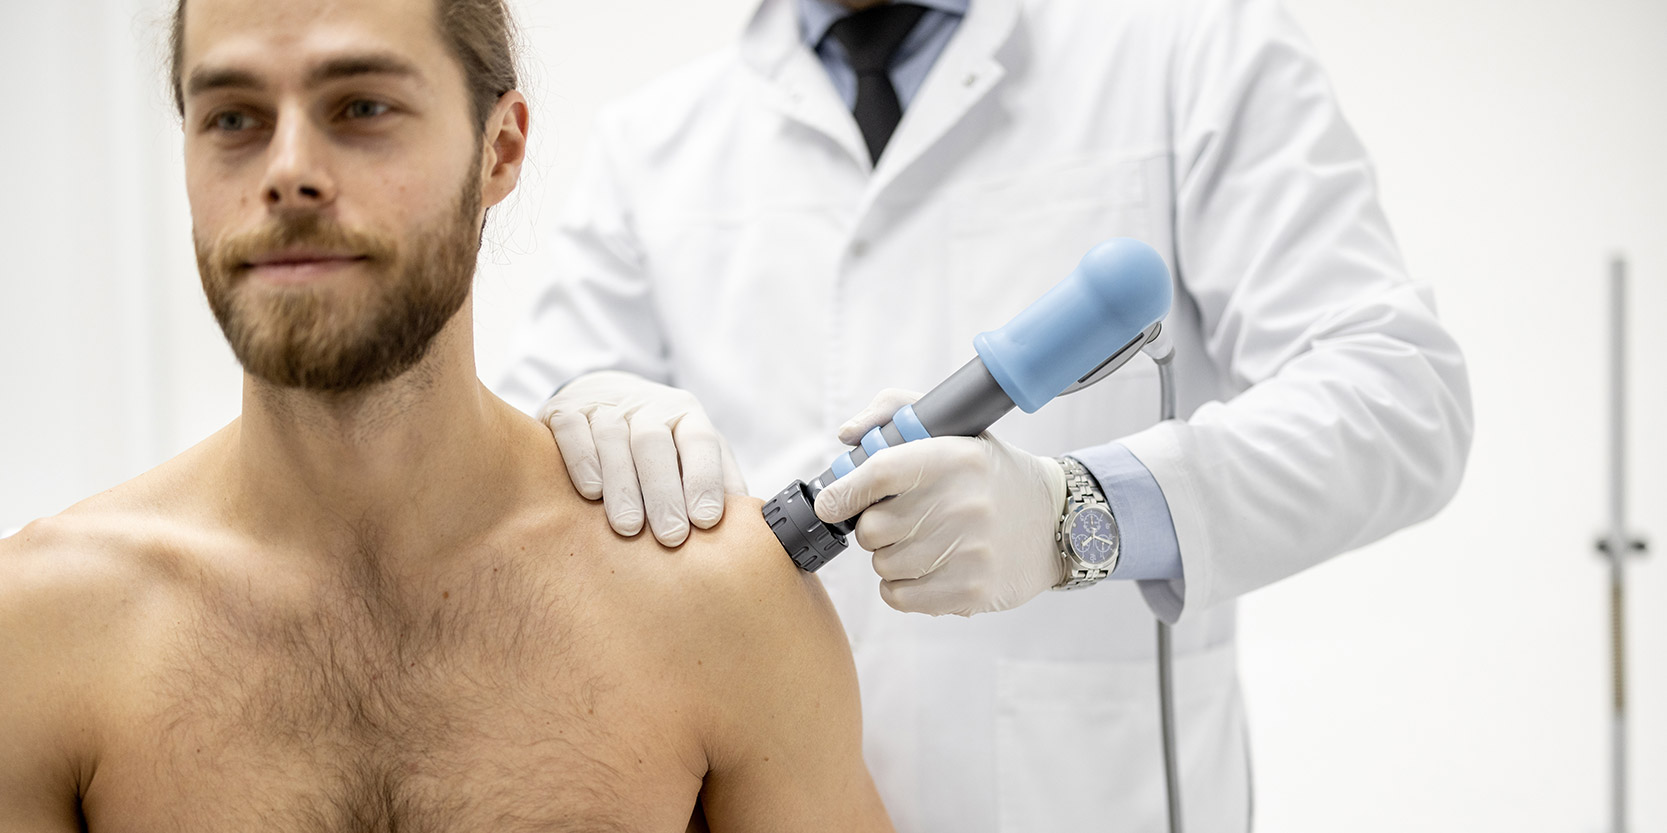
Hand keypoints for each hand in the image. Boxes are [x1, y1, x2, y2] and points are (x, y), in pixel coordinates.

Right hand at [538, 371, 747, 545]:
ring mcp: (604, 405)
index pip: (700, 442)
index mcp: (686, 415)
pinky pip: (573, 429)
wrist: (605, 395)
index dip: (704, 480)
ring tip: (629, 528)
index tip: (707, 521)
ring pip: (613, 438)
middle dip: (664, 491)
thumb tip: (749, 527)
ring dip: (622, 485)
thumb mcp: (695, 454)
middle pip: (655, 443)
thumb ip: (720, 482)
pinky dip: (581, 459)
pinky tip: (591, 492)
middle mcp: (647, 405)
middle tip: (671, 536)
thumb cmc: (661, 443)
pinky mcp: (566, 409)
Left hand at [813, 389, 1067, 615]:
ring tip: (923, 542)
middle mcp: (963, 504)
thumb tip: (846, 437)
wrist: (1056, 521)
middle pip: (873, 528)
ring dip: (890, 557)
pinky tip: (926, 569)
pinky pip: (899, 597)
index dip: (844, 491)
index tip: (832, 502)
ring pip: (882, 565)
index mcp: (955, 457)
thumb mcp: (954, 429)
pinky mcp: (971, 592)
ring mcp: (969, 552)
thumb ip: (894, 413)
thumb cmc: (989, 474)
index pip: (878, 472)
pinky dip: (901, 586)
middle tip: (902, 519)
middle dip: (876, 526)